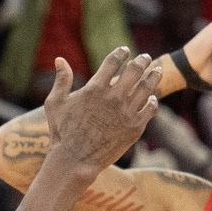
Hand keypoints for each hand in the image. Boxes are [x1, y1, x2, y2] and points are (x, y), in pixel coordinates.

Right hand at [44, 50, 159, 184]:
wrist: (75, 160)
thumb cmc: (62, 132)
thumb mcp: (55, 104)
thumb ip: (60, 80)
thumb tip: (59, 59)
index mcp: (94, 89)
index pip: (113, 62)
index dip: (121, 53)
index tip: (124, 50)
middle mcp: (113, 98)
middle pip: (134, 70)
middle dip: (141, 61)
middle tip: (144, 58)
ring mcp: (126, 113)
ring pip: (147, 87)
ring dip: (153, 76)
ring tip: (156, 71)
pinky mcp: (135, 127)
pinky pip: (150, 108)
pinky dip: (153, 100)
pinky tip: (152, 98)